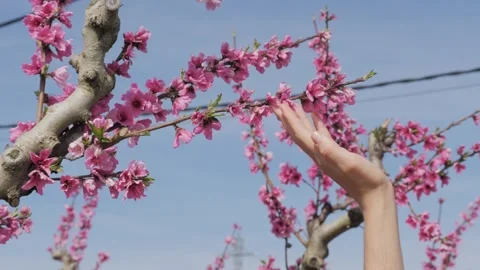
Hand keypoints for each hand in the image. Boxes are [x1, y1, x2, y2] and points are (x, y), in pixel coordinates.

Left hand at [271, 102, 391, 209]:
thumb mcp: (349, 162)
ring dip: (299, 119)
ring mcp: (327, 155)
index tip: (278, 103)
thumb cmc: (365, 179)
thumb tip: (313, 135)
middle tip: (276, 102)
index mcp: (320, 155)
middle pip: (298, 133)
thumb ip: (330, 150)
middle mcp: (319, 155)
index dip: (289, 118)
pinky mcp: (336, 154)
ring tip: (292, 105)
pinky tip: (315, 115)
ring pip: (307, 133)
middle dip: (287, 118)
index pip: (299, 134)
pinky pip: (321, 135)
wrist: (375, 196)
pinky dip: (316, 124)